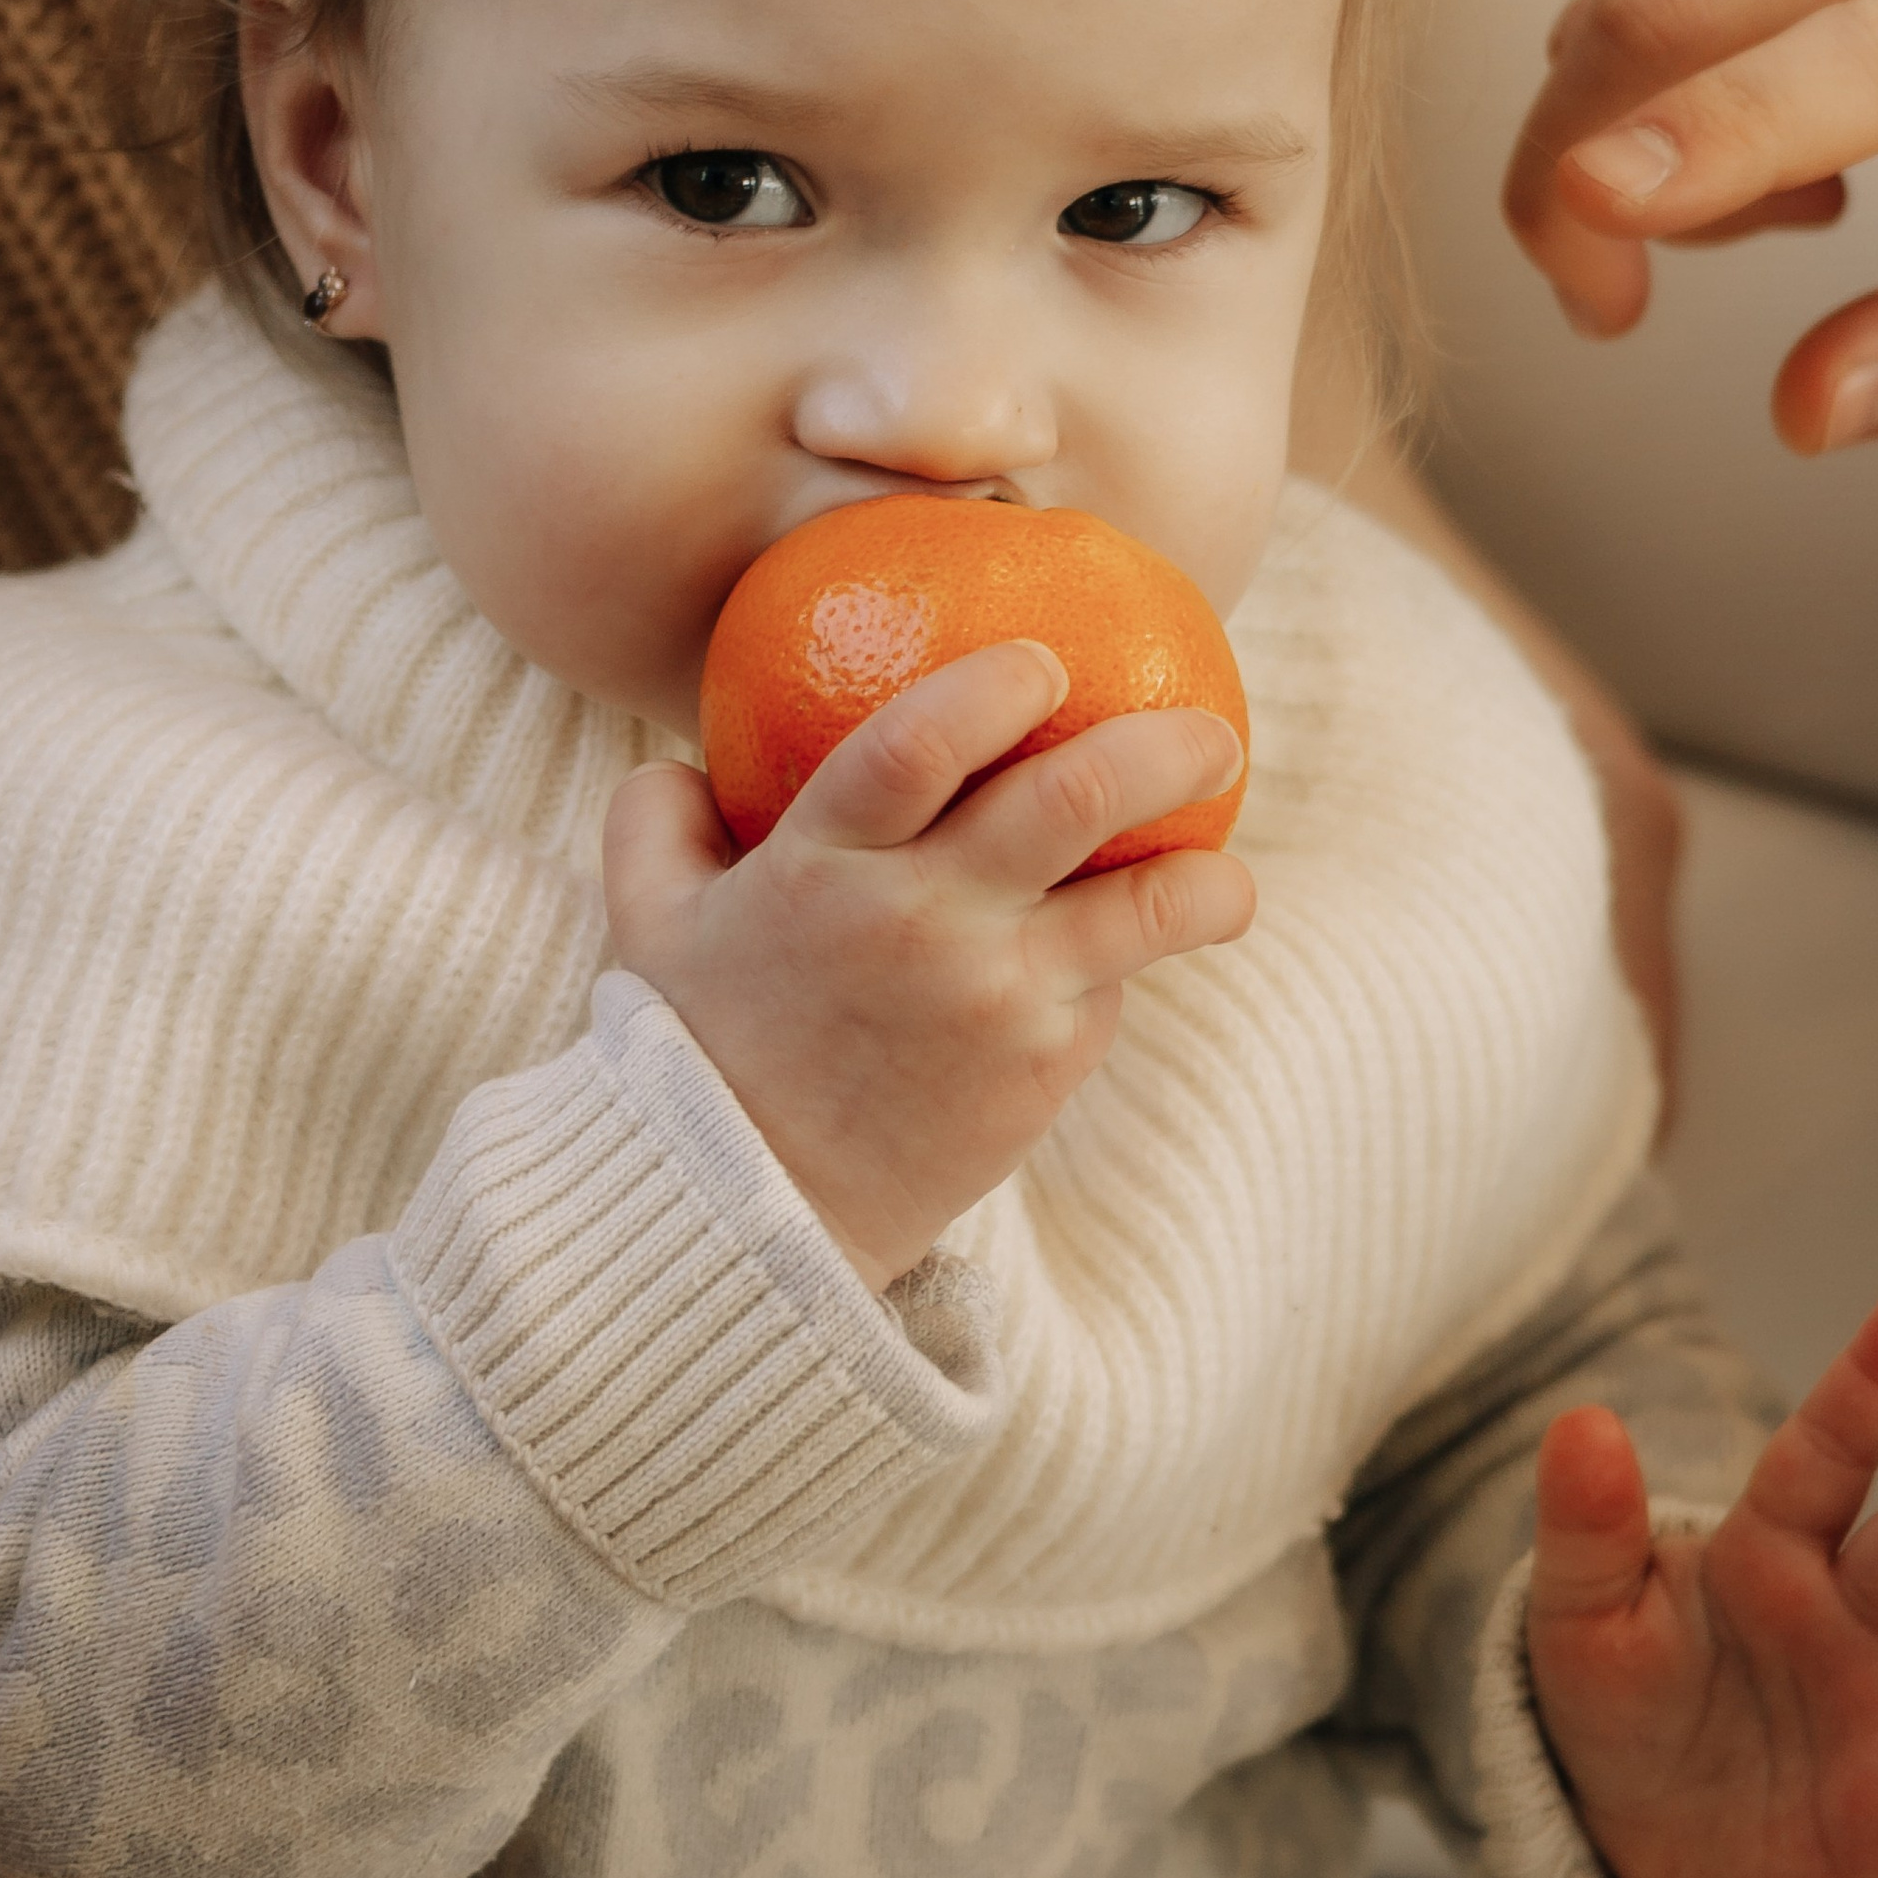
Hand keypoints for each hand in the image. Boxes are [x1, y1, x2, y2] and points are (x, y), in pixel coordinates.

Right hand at [603, 642, 1250, 1291]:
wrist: (749, 1217)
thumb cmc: (699, 1046)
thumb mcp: (651, 919)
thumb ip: (658, 815)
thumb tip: (687, 749)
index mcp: (821, 864)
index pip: (924, 739)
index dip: (998, 684)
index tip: (1045, 660)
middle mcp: (919, 923)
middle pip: (1074, 799)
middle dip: (1164, 746)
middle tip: (1210, 731)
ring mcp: (993, 1000)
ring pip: (1146, 908)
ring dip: (1211, 875)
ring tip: (1226, 864)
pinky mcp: (1042, 1070)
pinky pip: (1112, 990)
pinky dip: (1132, 964)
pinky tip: (1137, 952)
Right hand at [1502, 0, 1877, 447]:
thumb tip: (1809, 407)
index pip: (1852, 64)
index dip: (1708, 142)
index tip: (1585, 212)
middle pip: (1674, 8)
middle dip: (1574, 176)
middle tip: (1611, 299)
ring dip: (1639, 115)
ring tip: (1801, 188)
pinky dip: (1667, 31)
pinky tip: (1780, 78)